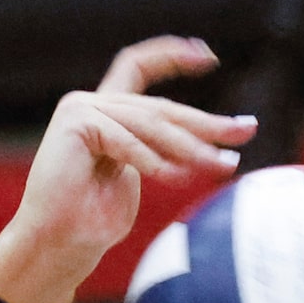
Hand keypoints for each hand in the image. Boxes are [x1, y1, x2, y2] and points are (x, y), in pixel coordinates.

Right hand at [0, 37, 255, 302]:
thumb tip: (215, 150)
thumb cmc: (95, 223)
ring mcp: (81, 109)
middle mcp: (92, 103)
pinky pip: (128, 139)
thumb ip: (165, 154)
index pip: (138, 67)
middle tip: (246, 130)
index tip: (208, 55)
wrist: (57, 247)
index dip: (172, 55)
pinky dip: (154, 161)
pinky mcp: (76, 122)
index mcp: (106, 113)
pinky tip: (178, 177)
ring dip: (192, 147)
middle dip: (208, 122)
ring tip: (222, 164)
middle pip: (160, 107)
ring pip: (152, 123)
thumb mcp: (141, 179)